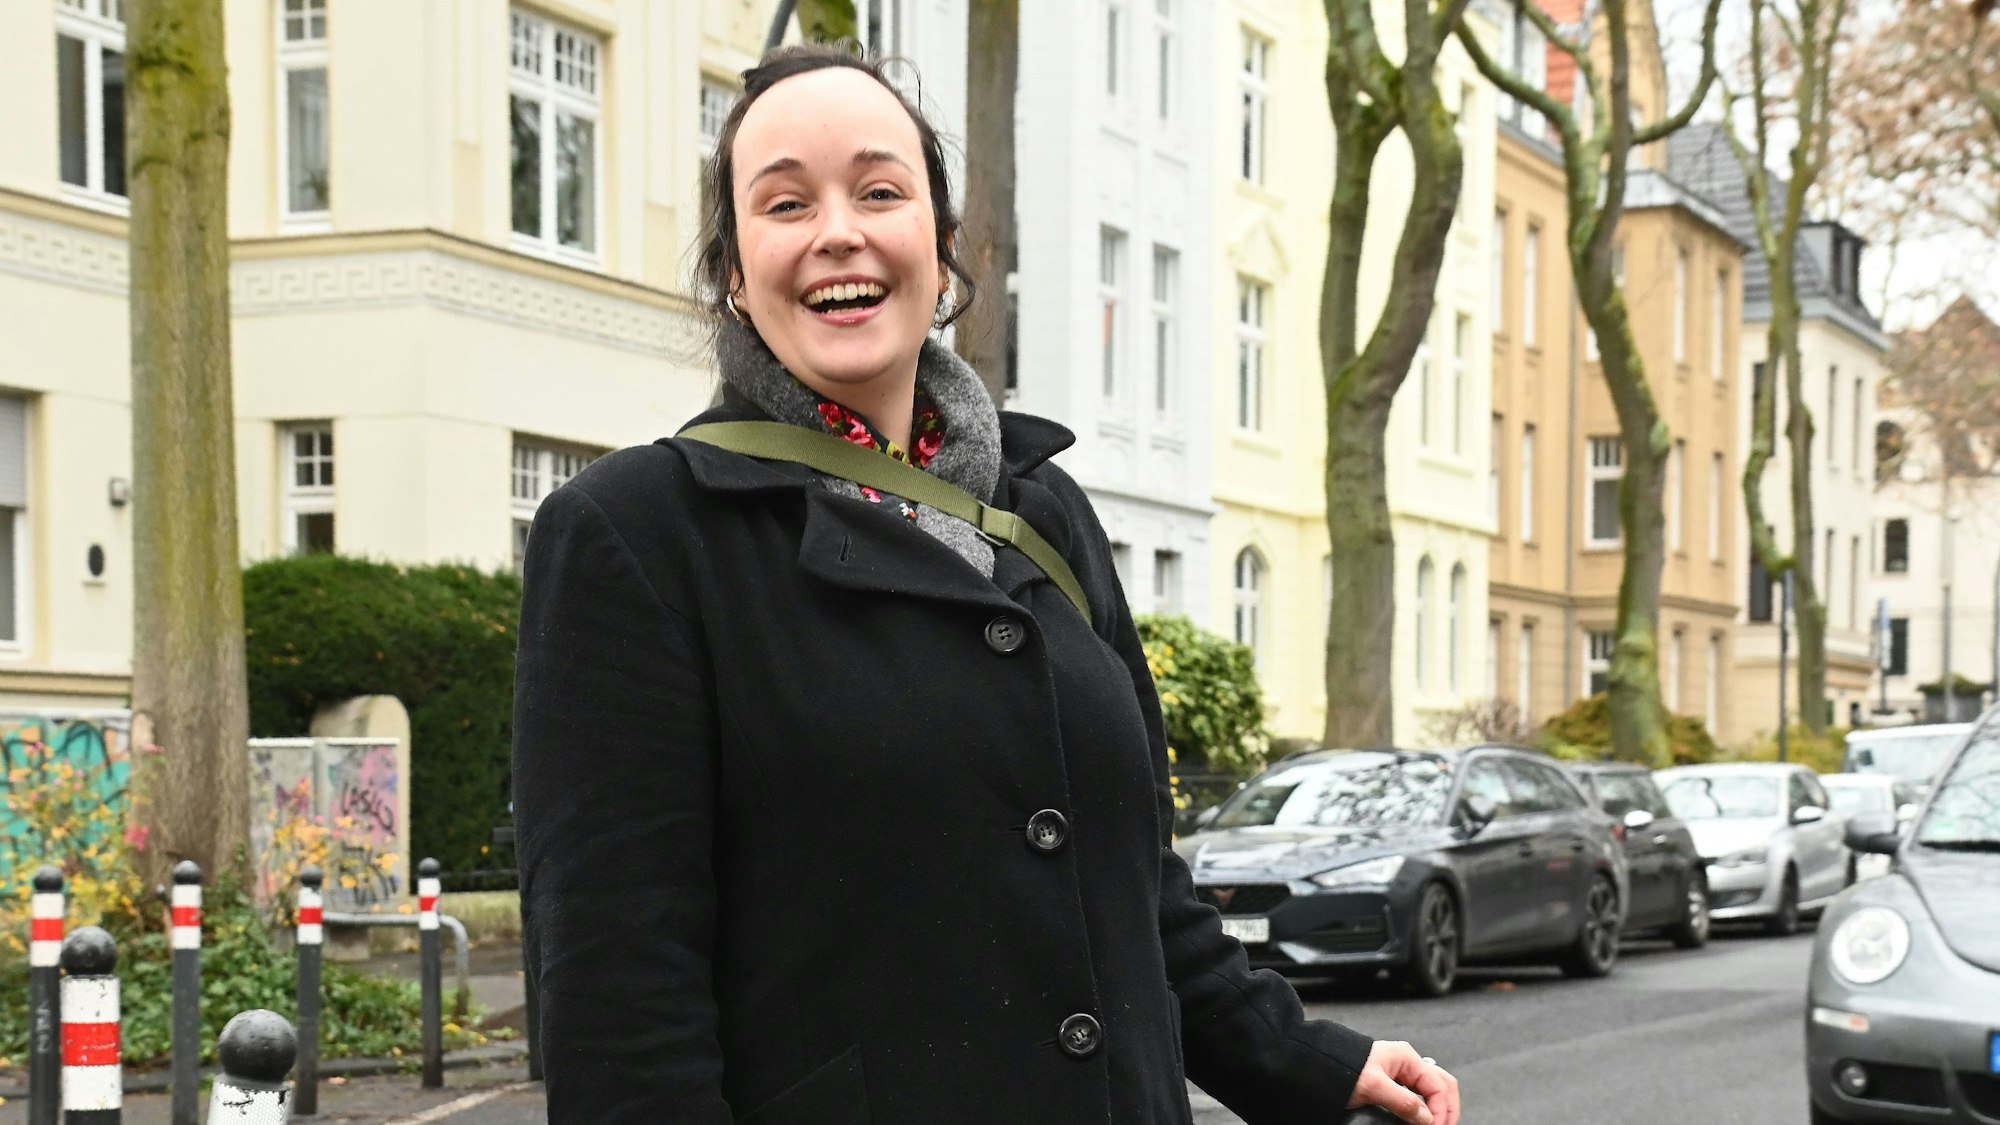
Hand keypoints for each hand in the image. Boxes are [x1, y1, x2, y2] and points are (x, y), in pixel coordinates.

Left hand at [1345, 1040, 1460, 1124]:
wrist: (1317, 1065)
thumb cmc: (1342, 1067)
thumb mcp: (1374, 1086)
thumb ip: (1404, 1102)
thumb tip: (1427, 1119)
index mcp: (1407, 1058)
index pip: (1439, 1086)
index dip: (1442, 1110)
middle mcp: (1407, 1063)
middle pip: (1442, 1085)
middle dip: (1447, 1108)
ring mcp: (1401, 1072)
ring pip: (1431, 1091)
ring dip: (1438, 1109)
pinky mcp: (1392, 1083)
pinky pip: (1417, 1096)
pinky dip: (1425, 1108)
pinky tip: (1421, 1119)